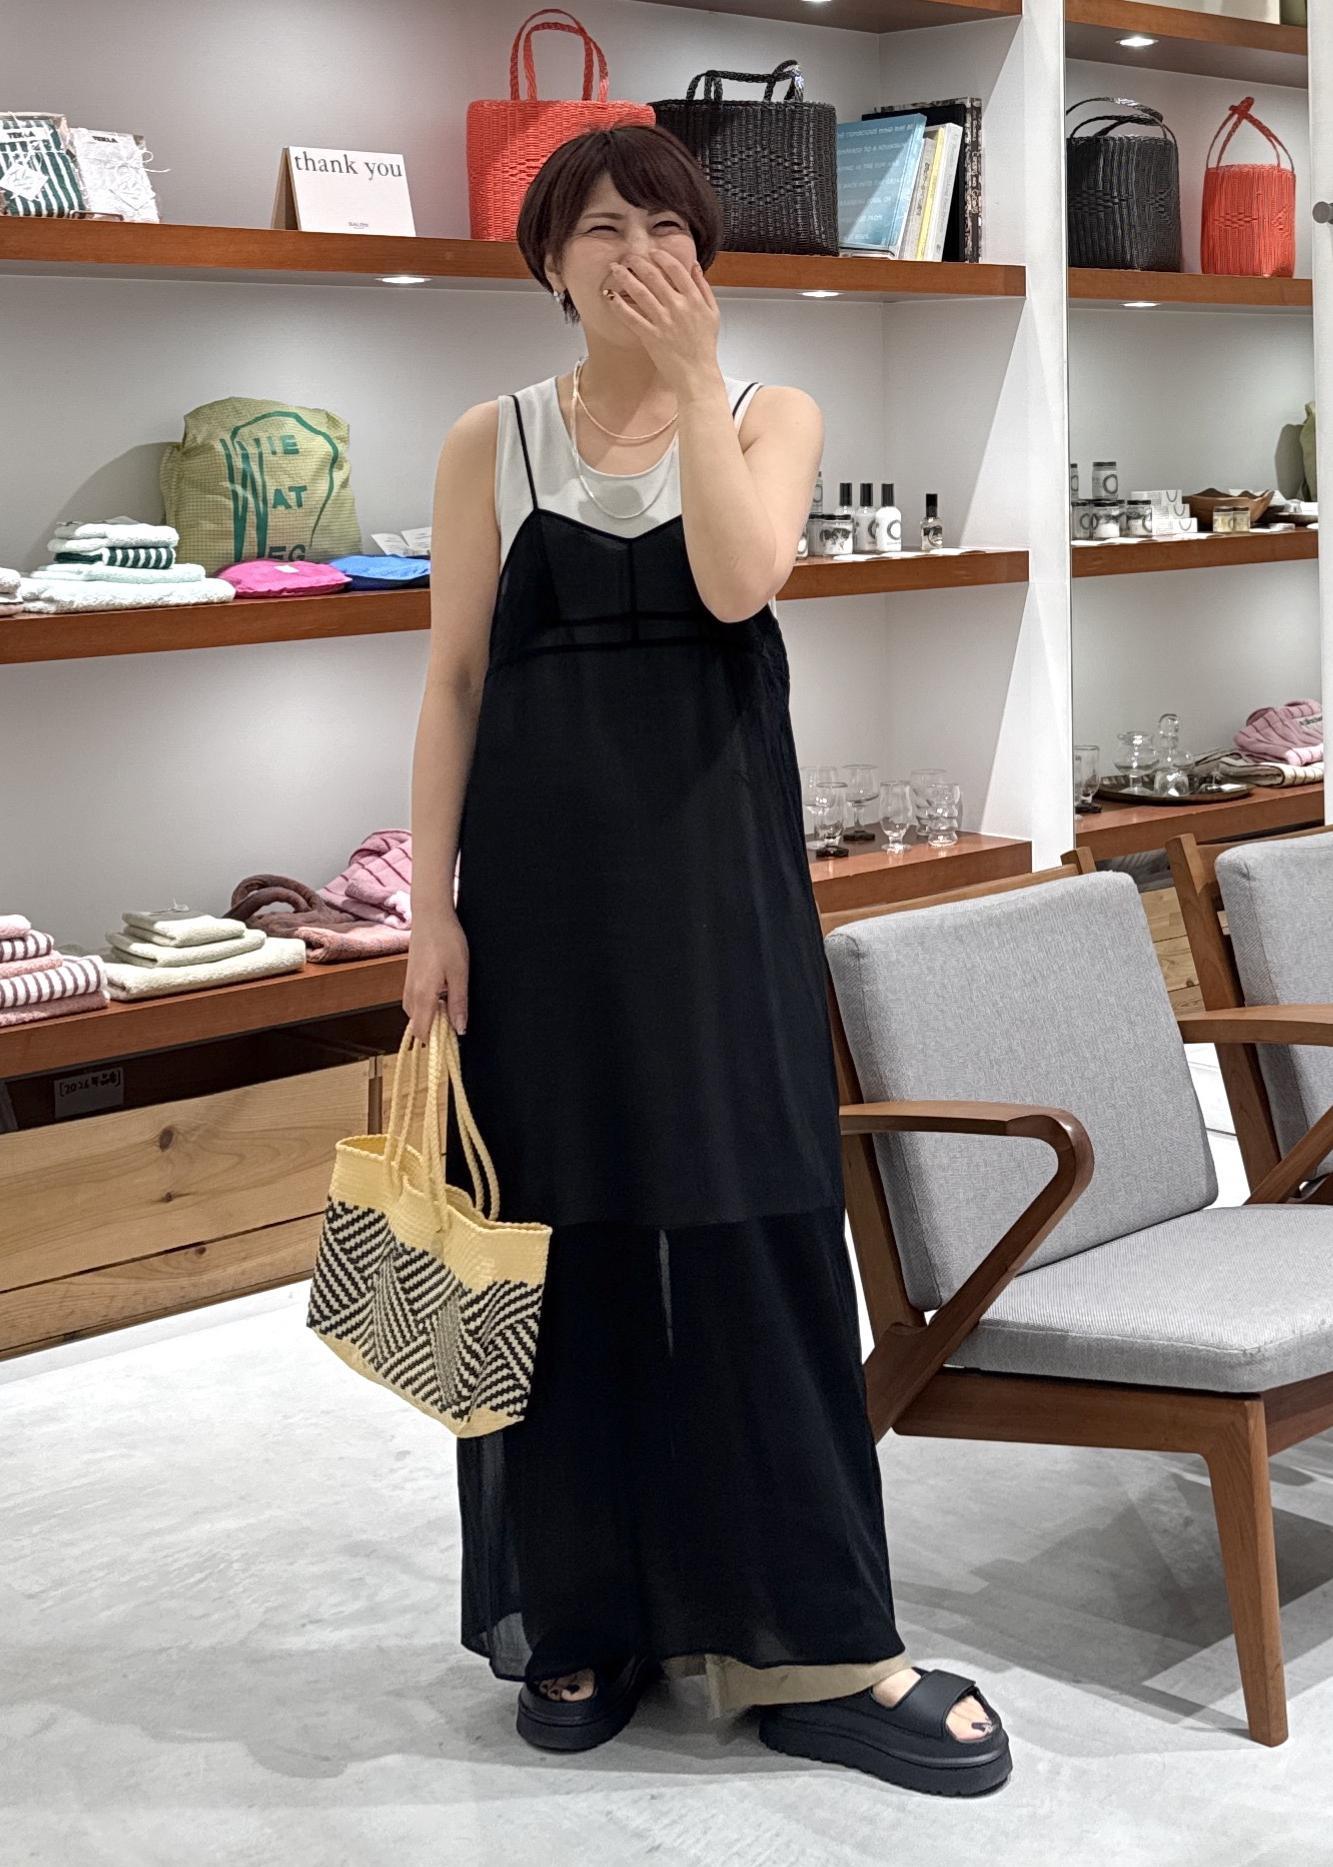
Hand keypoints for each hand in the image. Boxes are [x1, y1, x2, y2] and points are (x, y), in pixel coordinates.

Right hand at [402, 913, 468, 1042]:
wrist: (431, 915)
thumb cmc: (447, 941)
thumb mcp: (460, 974)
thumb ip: (459, 1003)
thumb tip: (460, 1029)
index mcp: (423, 995)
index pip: (422, 1031)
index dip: (435, 1042)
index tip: (452, 1041)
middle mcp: (410, 993)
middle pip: (417, 1025)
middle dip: (434, 1030)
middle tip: (455, 1021)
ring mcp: (408, 985)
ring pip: (415, 1013)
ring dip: (430, 1017)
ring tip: (450, 1006)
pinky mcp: (409, 978)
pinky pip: (414, 1001)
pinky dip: (426, 1006)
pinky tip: (441, 995)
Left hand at [603, 251, 720, 390]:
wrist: (697, 374)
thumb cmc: (704, 346)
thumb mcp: (712, 314)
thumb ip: (703, 288)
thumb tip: (694, 266)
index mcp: (694, 299)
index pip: (675, 269)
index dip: (661, 257)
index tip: (652, 252)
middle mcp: (678, 307)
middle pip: (654, 276)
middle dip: (638, 262)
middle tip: (628, 257)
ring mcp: (663, 321)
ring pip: (640, 292)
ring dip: (625, 277)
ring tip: (615, 268)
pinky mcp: (651, 336)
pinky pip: (631, 317)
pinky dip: (619, 305)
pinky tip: (610, 295)